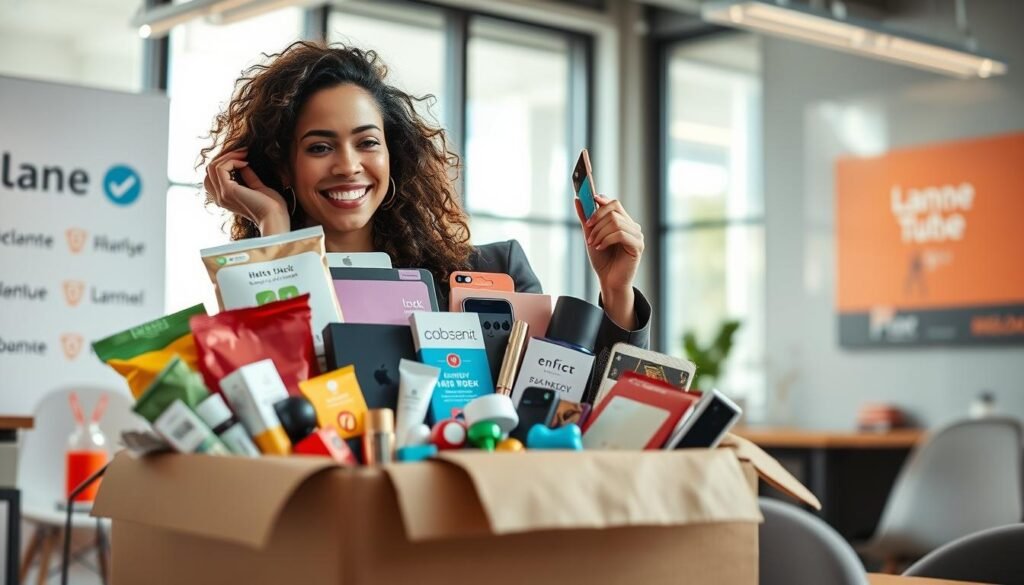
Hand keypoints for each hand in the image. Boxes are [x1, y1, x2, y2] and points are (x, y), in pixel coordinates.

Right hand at [204, 148, 289, 235]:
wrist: (275, 218)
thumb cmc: (272, 207)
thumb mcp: (258, 188)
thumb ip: (248, 177)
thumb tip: (244, 164)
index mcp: (225, 199)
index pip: (213, 177)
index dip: (226, 164)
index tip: (244, 158)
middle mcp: (220, 198)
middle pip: (209, 171)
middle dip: (225, 157)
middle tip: (243, 153)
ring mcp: (222, 195)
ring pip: (212, 167)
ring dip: (228, 156)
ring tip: (244, 154)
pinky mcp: (227, 191)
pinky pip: (220, 168)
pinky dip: (232, 160)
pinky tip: (246, 163)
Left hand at [576, 194, 644, 327]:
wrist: (608, 281)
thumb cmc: (602, 260)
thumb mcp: (590, 236)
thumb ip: (586, 219)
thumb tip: (578, 199)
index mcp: (623, 222)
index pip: (614, 204)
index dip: (602, 201)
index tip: (590, 201)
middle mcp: (632, 226)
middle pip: (614, 210)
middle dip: (597, 219)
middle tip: (588, 232)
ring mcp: (637, 235)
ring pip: (616, 222)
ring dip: (600, 232)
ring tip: (593, 243)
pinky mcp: (638, 246)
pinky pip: (620, 234)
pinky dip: (606, 240)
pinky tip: (600, 247)